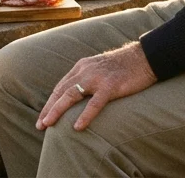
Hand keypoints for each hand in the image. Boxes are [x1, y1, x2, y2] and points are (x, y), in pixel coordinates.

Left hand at [37, 43, 156, 131]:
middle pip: (61, 91)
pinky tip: (77, 127)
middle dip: (48, 109)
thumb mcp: (100, 68)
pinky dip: (84, 115)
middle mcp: (85, 70)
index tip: (43, 116)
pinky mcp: (111, 86)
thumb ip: (87, 78)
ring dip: (57, 111)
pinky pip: (94, 103)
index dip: (50, 102)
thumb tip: (77, 95)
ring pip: (71, 95)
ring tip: (48, 125)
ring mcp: (97, 78)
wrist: (145, 57)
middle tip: (39, 125)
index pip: (61, 86)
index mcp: (82, 66)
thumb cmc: (124, 66)